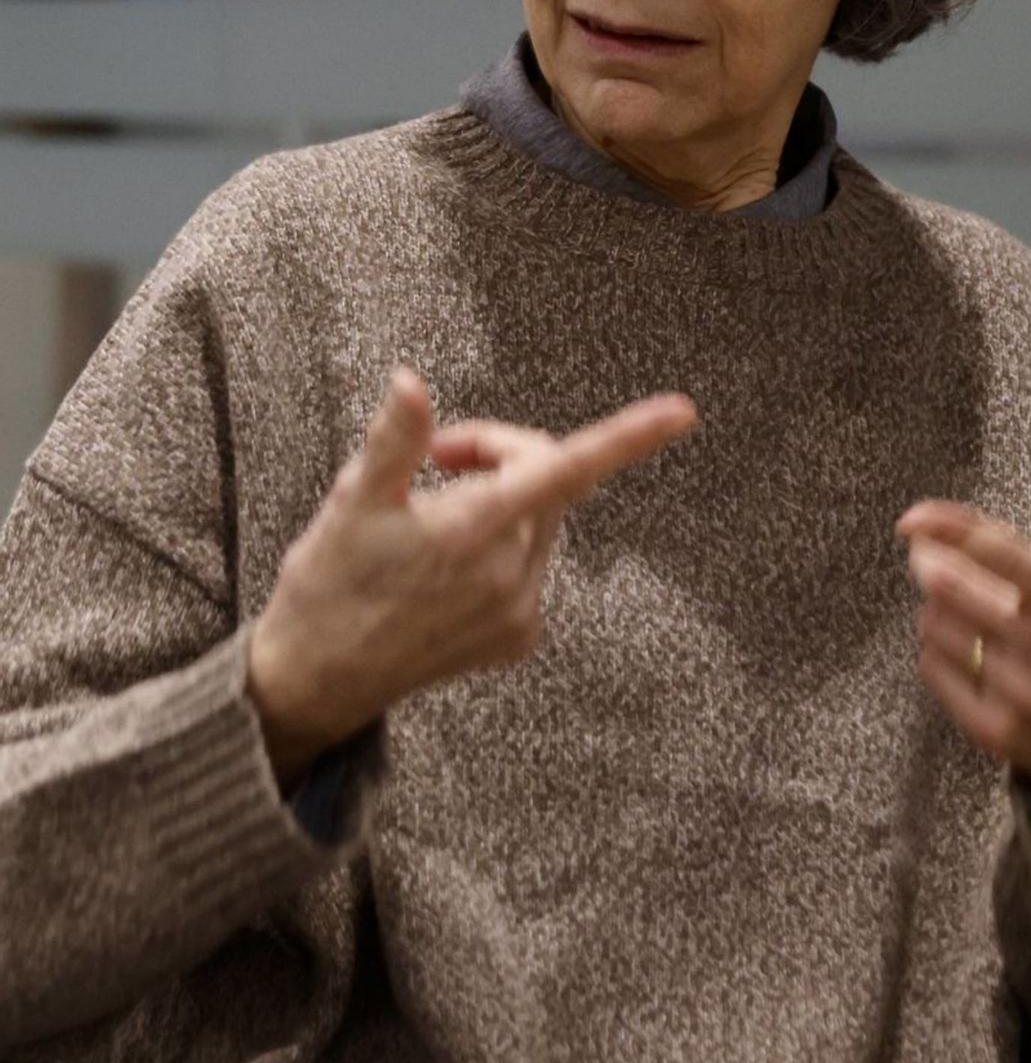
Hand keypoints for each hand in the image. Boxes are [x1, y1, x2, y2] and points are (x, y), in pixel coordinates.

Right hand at [248, 368, 698, 785]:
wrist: (316, 681)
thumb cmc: (327, 585)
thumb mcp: (351, 501)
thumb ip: (395, 439)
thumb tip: (412, 382)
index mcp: (472, 529)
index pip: (565, 467)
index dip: (629, 436)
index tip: (682, 412)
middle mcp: (508, 574)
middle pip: (546, 481)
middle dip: (499, 453)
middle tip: (436, 455)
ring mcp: (518, 612)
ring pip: (539, 523)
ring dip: (501, 500)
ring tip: (430, 516)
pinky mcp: (517, 639)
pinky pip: (529, 568)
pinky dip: (501, 548)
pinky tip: (444, 567)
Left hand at [897, 432, 1030, 819]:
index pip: (1001, 551)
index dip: (949, 528)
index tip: (913, 518)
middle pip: (956, 588)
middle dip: (931, 566)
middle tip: (924, 558)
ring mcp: (1023, 693)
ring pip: (937, 627)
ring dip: (936, 610)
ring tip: (960, 611)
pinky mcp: (996, 730)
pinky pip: (934, 670)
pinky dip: (936, 652)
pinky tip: (961, 650)